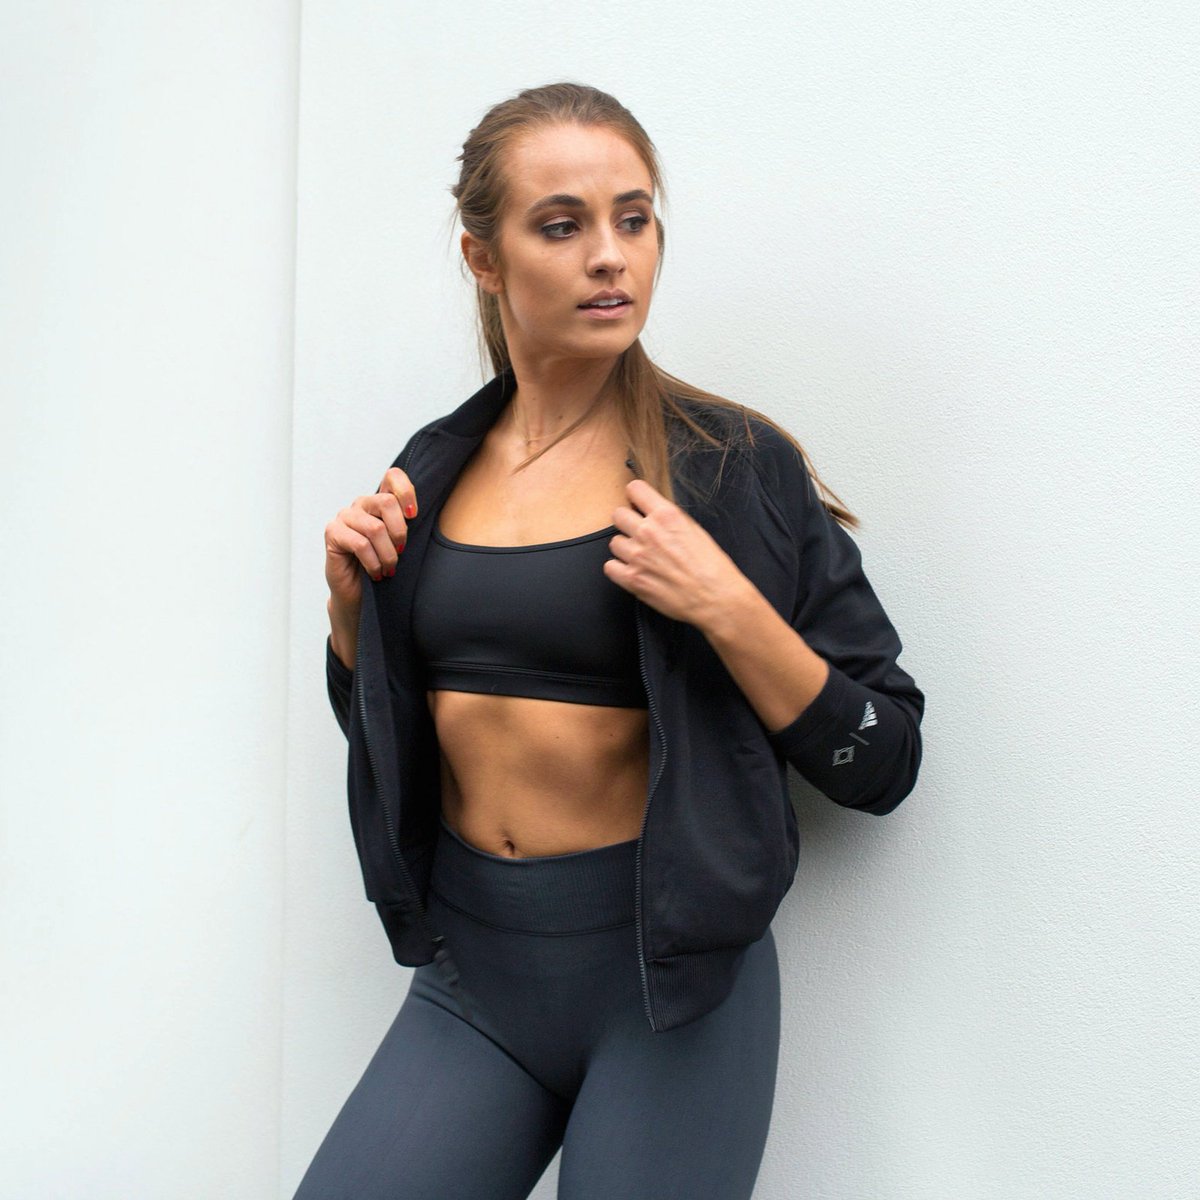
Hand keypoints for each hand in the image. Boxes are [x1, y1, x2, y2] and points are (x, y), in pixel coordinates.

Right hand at [324, 466, 418, 610]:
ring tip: (389, 569)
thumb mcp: (400, 544)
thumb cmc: (383, 568)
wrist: (358, 594)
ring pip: (375, 528)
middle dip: (400, 532)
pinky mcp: (333, 533)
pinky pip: (360, 544)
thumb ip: (407, 525)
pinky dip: (373, 562)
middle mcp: (361, 504)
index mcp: (380, 502)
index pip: (392, 476)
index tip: (413, 515)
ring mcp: (345, 517)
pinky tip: (376, 573)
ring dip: (387, 554)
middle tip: (401, 553)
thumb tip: (416, 514)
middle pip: (387, 502)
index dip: (407, 491)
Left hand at [604, 479, 749, 628]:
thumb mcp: (694, 529)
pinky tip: (633, 571)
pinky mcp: (632, 579)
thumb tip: (653, 514)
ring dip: (625, 548)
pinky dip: (618, 569)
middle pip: (618, 515)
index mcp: (667, 515)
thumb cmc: (711, 566)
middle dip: (627, 522)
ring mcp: (637, 556)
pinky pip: (610, 567)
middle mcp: (648, 532)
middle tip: (638, 533)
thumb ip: (669, 519)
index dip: (635, 497)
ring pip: (614, 542)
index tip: (637, 504)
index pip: (634, 489)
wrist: (715, 597)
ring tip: (641, 557)